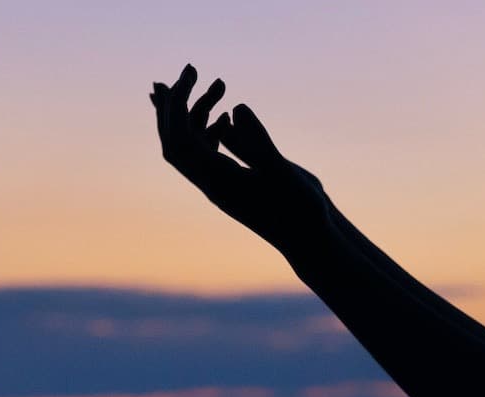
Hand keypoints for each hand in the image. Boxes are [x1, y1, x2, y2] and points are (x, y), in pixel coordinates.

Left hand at [151, 64, 331, 251]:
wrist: (309, 239)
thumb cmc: (300, 210)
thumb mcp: (283, 172)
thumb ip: (258, 142)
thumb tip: (236, 109)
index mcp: (218, 181)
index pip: (181, 140)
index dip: (178, 104)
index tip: (190, 74)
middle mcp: (213, 182)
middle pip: (175, 141)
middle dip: (177, 103)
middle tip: (190, 69)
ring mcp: (222, 183)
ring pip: (192, 144)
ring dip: (198, 111)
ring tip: (221, 84)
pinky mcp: (234, 183)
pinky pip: (208, 153)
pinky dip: (209, 128)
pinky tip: (225, 117)